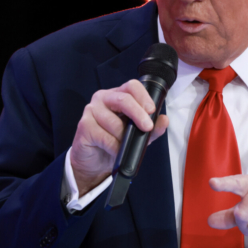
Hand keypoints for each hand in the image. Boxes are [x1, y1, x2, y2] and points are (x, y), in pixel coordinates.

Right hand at [70, 80, 169, 194]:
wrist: (94, 161)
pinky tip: (115, 150)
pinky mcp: (84, 126)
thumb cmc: (115, 142)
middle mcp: (103, 98)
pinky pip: (105, 137)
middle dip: (138, 114)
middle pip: (123, 99)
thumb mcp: (137, 135)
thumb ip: (152, 128)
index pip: (132, 86)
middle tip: (147, 127)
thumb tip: (164, 120)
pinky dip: (114, 147)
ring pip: (114, 123)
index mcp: (117, 95)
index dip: (143, 96)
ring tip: (125, 145)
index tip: (152, 110)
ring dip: (124, 138)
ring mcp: (91, 110)